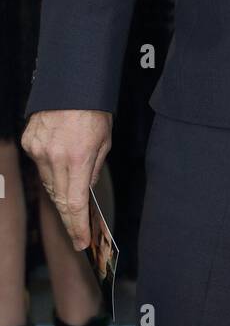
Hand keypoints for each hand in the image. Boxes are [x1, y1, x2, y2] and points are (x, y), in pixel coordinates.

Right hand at [21, 110, 111, 250]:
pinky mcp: (29, 142)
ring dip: (60, 188)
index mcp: (79, 158)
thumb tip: (86, 188)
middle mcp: (55, 158)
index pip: (75, 203)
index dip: (77, 227)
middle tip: (78, 230)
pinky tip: (59, 155)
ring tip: (72, 184)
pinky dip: (49, 166)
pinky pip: (39, 163)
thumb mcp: (105, 141)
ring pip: (48, 182)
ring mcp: (38, 150)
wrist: (71, 84)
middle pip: (59, 199)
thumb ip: (94, 169)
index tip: (82, 242)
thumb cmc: (93, 111)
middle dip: (69, 216)